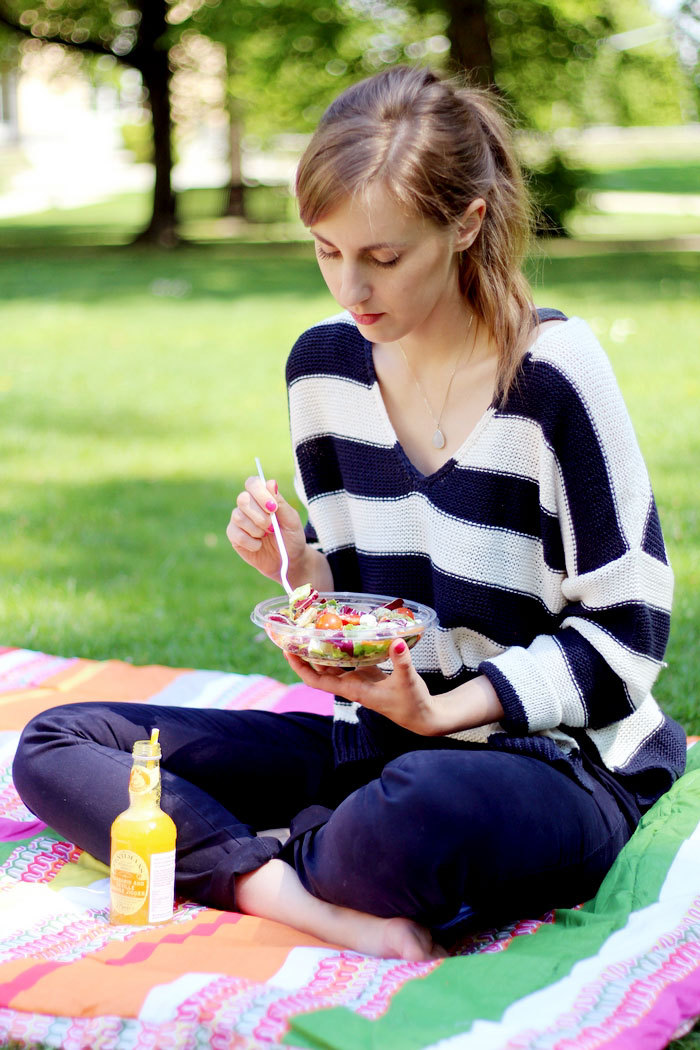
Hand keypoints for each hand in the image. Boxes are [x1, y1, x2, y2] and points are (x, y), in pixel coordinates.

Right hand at [226, 477, 307, 583]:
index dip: (260, 493)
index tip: (273, 508)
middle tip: (272, 527)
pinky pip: (236, 534)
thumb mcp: (292, 520)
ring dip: (256, 529)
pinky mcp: (234, 535)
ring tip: (266, 536)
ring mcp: (239, 520)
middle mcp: (248, 505)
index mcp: (263, 497)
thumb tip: (271, 482)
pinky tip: (259, 545)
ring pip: (238, 516)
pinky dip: (251, 542)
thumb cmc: (291, 537)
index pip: (252, 483)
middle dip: (260, 515)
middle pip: (243, 498)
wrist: (288, 561)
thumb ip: (280, 503)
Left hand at [286, 644, 505, 736]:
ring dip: (321, 648)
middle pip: (319, 669)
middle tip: (294, 630)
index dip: (300, 667)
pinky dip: (341, 647)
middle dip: (305, 653)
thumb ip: (402, 662)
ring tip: (311, 628)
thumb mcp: (408, 681)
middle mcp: (351, 684)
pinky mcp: (368, 674)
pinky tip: (340, 632)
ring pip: (333, 663)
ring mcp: (359, 679)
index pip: (317, 681)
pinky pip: (348, 659)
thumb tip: (397, 642)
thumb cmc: (413, 703)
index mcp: (353, 690)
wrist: (423, 716)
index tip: (287, 650)